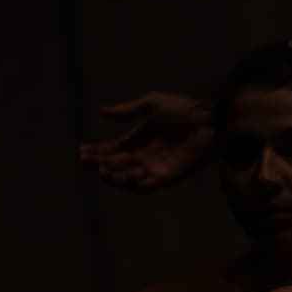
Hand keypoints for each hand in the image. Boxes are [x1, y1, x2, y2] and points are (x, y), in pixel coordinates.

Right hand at [78, 91, 214, 190]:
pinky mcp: (170, 176)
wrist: (210, 117)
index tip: (81, 150)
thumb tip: (101, 112)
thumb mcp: (152, 104)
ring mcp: (156, 167)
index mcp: (138, 140)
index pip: (111, 150)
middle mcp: (144, 156)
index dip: (95, 152)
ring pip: (128, 180)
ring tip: (104, 170)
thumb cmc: (185, 108)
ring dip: (114, 177)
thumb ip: (127, 111)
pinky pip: (149, 186)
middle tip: (88, 161)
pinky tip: (126, 177)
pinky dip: (135, 185)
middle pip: (115, 166)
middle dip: (100, 164)